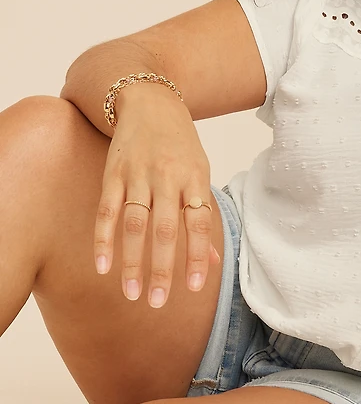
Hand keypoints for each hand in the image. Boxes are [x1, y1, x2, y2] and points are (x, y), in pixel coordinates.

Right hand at [93, 83, 220, 306]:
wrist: (149, 100)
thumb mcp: (200, 172)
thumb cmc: (180, 145)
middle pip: (165, 229)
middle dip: (162, 268)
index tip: (194, 288)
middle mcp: (168, 177)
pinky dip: (103, 239)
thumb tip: (215, 262)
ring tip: (131, 293)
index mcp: (195, 179)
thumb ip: (203, 217)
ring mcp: (138, 175)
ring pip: (134, 224)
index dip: (197, 256)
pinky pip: (106, 211)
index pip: (199, 224)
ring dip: (131, 261)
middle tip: (158, 303)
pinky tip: (102, 266)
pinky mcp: (113, 173)